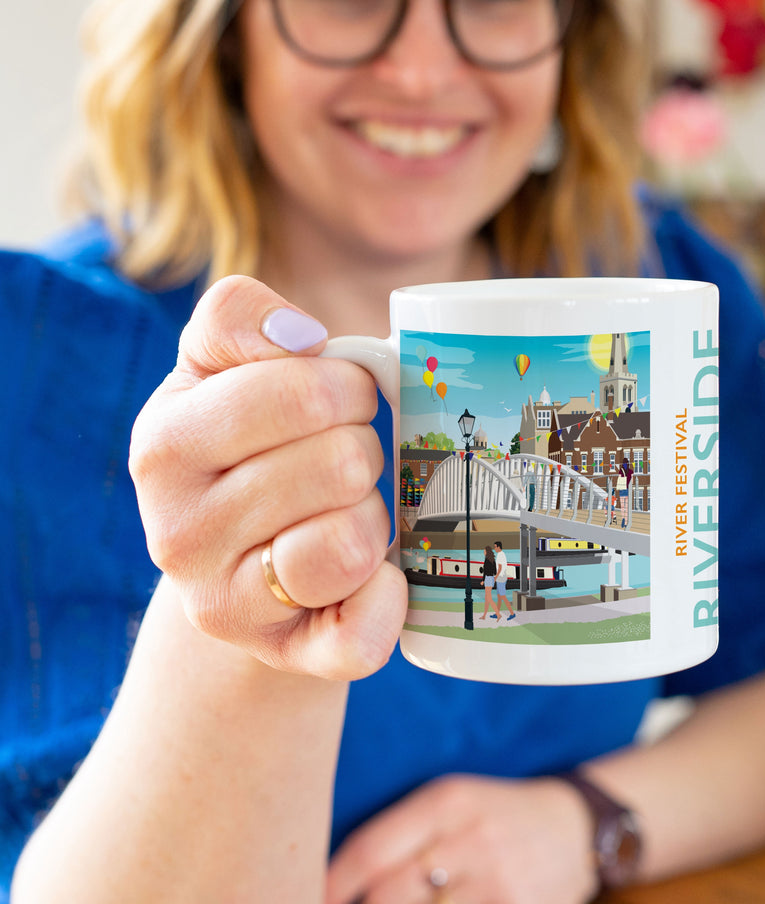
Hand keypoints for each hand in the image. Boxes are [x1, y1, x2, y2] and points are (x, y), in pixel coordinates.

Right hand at [129, 275, 406, 678]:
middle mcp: (178, 532)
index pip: (300, 390)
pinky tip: (371, 578)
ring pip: (356, 538)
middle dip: (363, 448)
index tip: (338, 398)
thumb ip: (238, 316)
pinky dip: (387, 600)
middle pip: (342, 461)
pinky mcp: (284, 658)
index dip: (346, 385)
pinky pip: (363, 634)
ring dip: (372, 515)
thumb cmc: (244, 445)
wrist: (232, 563)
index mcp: (166, 444)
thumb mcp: (218, 366)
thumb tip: (299, 335)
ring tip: (341, 512)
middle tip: (341, 460)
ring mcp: (225, 606)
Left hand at [324, 775, 597, 903]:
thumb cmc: (492, 815)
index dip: (330, 886)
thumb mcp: (448, 802)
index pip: (369, 851)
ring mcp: (498, 884)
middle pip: (389, 897)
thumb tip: (329, 882)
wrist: (574, 828)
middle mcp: (471, 840)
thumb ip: (396, 834)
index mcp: (446, 802)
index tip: (308, 898)